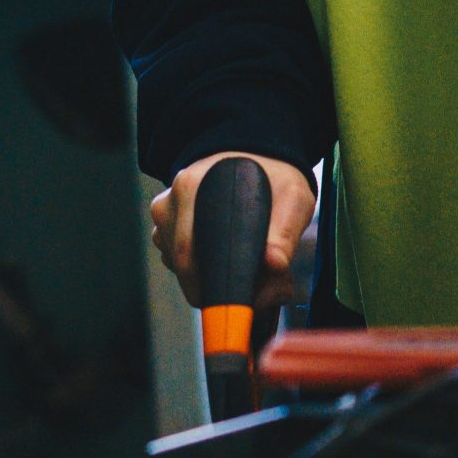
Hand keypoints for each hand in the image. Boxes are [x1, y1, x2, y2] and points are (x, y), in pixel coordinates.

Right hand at [150, 152, 316, 310]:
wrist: (258, 155)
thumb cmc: (276, 177)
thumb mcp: (292, 199)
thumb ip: (285, 233)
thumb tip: (274, 265)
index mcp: (192, 188)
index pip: (188, 255)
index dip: (213, 287)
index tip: (241, 301)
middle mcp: (170, 201)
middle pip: (183, 266)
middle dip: (218, 287)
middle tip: (260, 293)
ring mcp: (165, 213)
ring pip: (181, 265)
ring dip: (212, 276)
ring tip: (252, 268)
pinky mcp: (167, 223)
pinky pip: (178, 258)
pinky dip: (204, 266)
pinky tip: (230, 256)